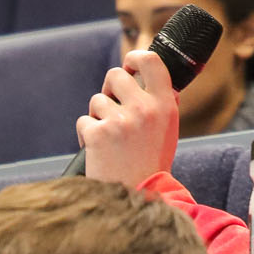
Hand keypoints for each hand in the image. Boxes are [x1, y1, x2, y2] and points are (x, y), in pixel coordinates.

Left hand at [75, 48, 179, 186]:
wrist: (138, 197)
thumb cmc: (152, 164)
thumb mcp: (168, 130)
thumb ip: (161, 103)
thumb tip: (155, 77)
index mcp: (165, 105)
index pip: (151, 60)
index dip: (135, 57)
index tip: (129, 65)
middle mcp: (144, 109)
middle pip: (115, 75)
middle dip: (110, 90)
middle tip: (113, 107)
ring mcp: (120, 121)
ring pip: (97, 100)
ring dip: (99, 116)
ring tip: (110, 139)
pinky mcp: (98, 134)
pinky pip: (84, 121)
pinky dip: (87, 135)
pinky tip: (99, 151)